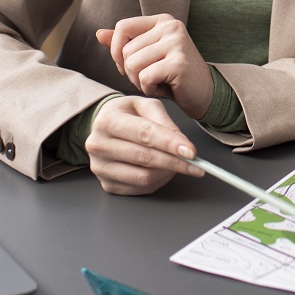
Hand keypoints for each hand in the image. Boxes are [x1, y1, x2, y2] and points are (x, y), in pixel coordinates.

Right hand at [84, 96, 203, 195]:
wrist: (104, 126)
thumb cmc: (127, 114)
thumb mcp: (146, 106)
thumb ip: (164, 121)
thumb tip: (181, 143)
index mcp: (107, 120)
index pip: (144, 134)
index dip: (170, 144)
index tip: (191, 152)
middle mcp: (99, 145)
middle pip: (144, 158)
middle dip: (175, 162)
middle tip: (196, 164)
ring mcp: (100, 167)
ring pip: (143, 177)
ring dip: (167, 173)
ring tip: (179, 165)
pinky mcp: (106, 184)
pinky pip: (139, 188)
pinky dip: (158, 182)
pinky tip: (165, 172)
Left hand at [97, 15, 213, 118]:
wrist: (205, 94)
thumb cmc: (173, 75)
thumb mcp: (147, 56)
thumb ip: (124, 44)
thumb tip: (98, 34)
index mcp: (162, 20)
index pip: (122, 27)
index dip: (116, 50)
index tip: (128, 65)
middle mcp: (171, 26)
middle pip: (125, 50)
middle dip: (131, 72)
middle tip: (152, 77)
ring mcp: (176, 43)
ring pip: (132, 64)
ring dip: (139, 82)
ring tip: (158, 82)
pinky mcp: (179, 62)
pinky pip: (145, 78)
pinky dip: (150, 90)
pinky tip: (165, 88)